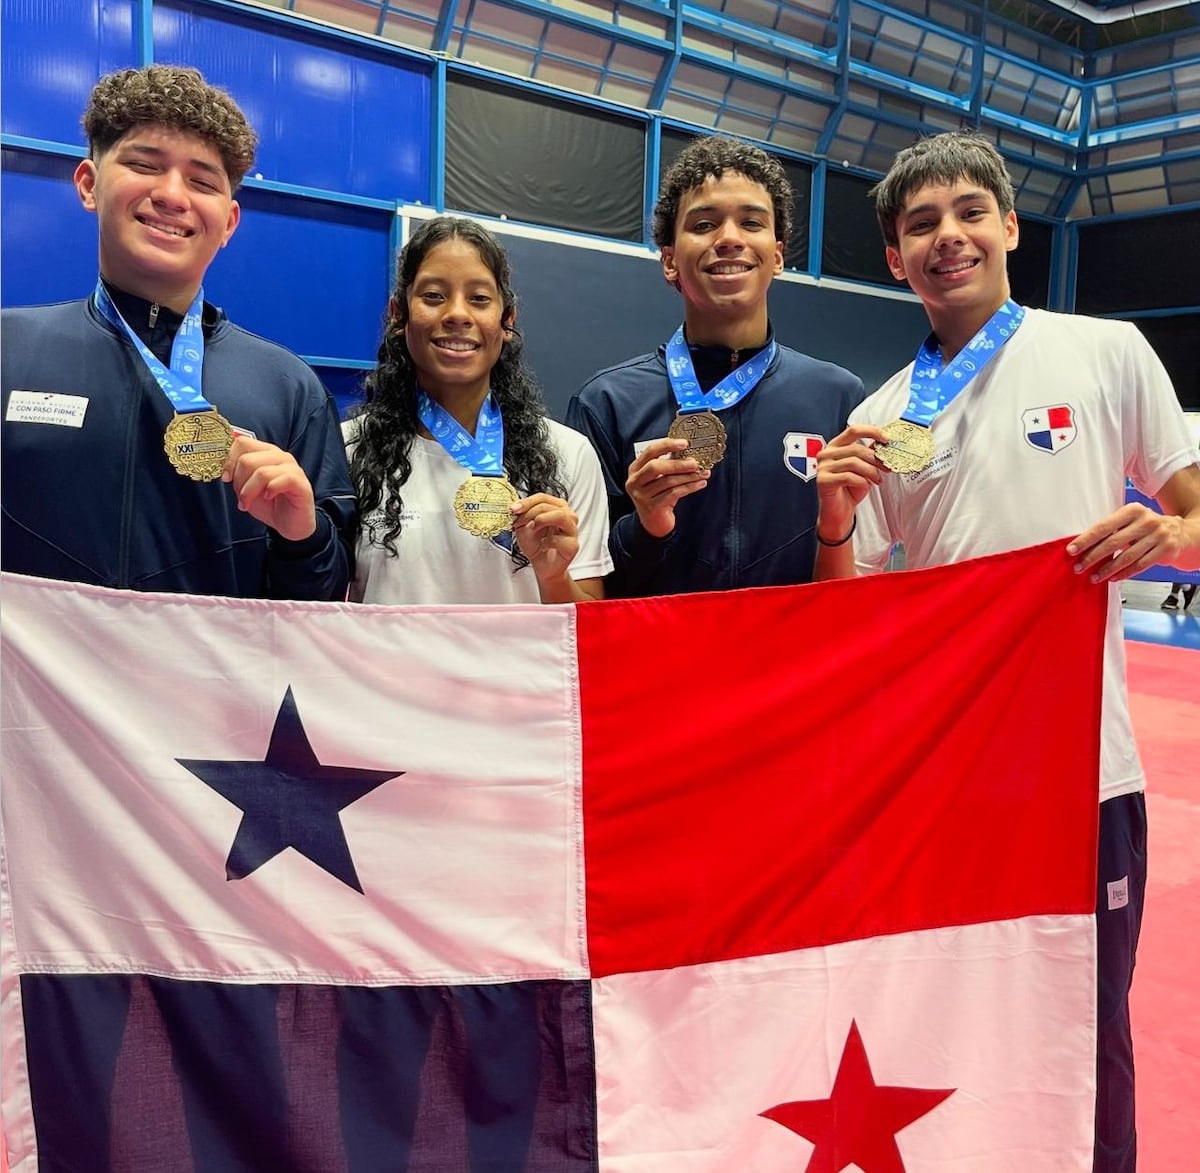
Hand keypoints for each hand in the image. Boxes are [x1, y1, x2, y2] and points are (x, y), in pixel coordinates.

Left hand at [222, 435, 316, 541]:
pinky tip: (268, 497)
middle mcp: (280, 456)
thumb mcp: (246, 487)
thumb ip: (237, 473)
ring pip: (262, 472)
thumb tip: (225, 466)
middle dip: (239, 481)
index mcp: (266, 453)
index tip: (226, 478)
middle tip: (241, 498)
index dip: (229, 460)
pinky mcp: (301, 483)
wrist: (290, 524)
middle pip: (248, 458)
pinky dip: (269, 491)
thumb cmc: (270, 505)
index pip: (243, 442)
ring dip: (249, 491)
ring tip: (247, 504)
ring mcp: (292, 468)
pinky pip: (280, 480)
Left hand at [511, 493, 580, 585]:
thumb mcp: (523, 527)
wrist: (542, 566)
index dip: (527, 502)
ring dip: (542, 520)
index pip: (542, 498)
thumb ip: (522, 516)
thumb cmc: (536, 545)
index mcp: (557, 507)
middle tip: (518, 522)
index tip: (513, 509)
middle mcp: (567, 516)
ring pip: (561, 516)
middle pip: (549, 505)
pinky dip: (546, 542)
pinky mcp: (572, 546)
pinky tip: (542, 546)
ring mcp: (572, 530)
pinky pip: (559, 539)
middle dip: (530, 512)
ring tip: (532, 528)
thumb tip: (518, 509)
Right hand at [625, 437, 709, 538]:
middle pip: (655, 467)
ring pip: (667, 481)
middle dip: (678, 464)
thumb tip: (689, 454)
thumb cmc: (658, 496)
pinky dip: (689, 487)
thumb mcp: (658, 479)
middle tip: (695, 462)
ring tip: (702, 473)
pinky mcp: (652, 507)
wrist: (653, 523)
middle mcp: (635, 481)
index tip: (684, 443)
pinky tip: (700, 484)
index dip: (667, 445)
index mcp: (635, 469)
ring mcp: (641, 495)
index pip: (650, 451)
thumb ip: (667, 465)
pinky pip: (673, 494)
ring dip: (688, 476)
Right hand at [815, 424, 889, 538]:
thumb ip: (870, 454)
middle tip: (887, 467)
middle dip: (876, 458)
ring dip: (871, 472)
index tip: (887, 439)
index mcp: (835, 446)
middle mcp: (827, 454)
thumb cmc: (850, 489)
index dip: (872, 432)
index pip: (854, 430)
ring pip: (853, 462)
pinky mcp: (823, 480)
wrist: (839, 511)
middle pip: (856, 449)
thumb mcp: (863, 468)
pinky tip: (865, 486)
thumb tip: (885, 443)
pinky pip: (848, 477)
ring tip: (877, 479)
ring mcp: (823, 467)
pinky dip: (861, 482)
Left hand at [1067, 504, 1188, 583]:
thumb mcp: (1130, 519)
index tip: (1072, 550)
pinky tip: (1112, 578)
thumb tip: (1082, 545)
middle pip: (1113, 543)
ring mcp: (1158, 536)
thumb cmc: (1146, 525)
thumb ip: (1111, 529)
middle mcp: (1146, 521)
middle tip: (1079, 566)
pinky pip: (1140, 566)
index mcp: (1133, 510)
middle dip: (1092, 557)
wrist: (1180, 531)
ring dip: (1107, 569)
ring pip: (1126, 557)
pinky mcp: (1165, 550)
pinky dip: (1124, 573)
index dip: (1086, 539)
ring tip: (1094, 576)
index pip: (1104, 526)